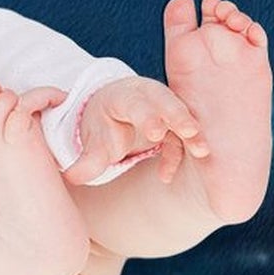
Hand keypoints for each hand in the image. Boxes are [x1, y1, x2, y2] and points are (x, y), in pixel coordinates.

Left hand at [63, 76, 208, 186]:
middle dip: (178, 116)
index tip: (156, 133)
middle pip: (165, 102)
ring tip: (202, 151)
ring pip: (182, 116)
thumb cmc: (103, 124)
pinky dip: (179, 154)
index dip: (147, 116)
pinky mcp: (175, 122)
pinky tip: (164, 176)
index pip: (136, 103)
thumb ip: (86, 160)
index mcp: (122, 96)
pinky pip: (181, 137)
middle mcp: (147, 97)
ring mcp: (164, 107)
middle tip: (189, 131)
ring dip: (192, 133)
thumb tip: (71, 178)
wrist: (113, 112)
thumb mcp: (93, 140)